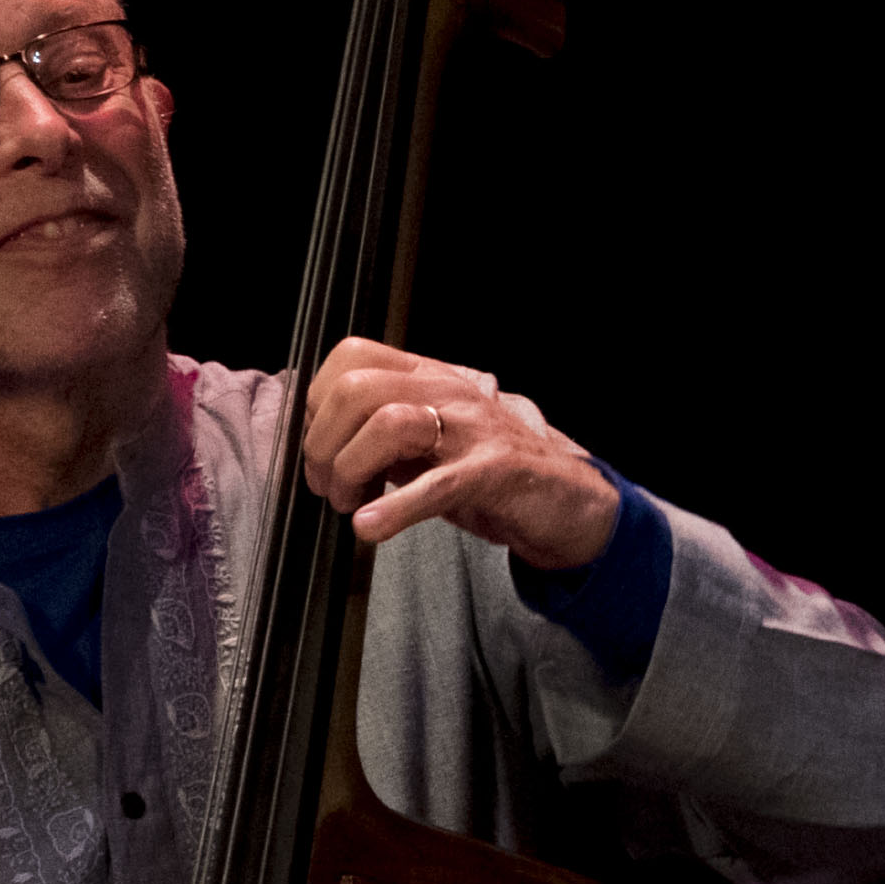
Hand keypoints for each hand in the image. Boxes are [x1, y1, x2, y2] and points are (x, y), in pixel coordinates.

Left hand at [303, 339, 620, 569]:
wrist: (567, 499)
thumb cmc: (491, 473)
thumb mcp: (429, 443)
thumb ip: (382, 436)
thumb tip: (321, 449)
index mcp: (428, 377)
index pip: (351, 357)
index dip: (317, 402)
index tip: (320, 446)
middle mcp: (448, 391)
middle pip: (357, 389)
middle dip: (323, 444)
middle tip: (330, 487)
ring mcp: (473, 427)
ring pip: (388, 424)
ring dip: (351, 470)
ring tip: (351, 504)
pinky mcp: (496, 470)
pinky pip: (439, 482)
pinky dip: (397, 507)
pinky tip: (372, 526)